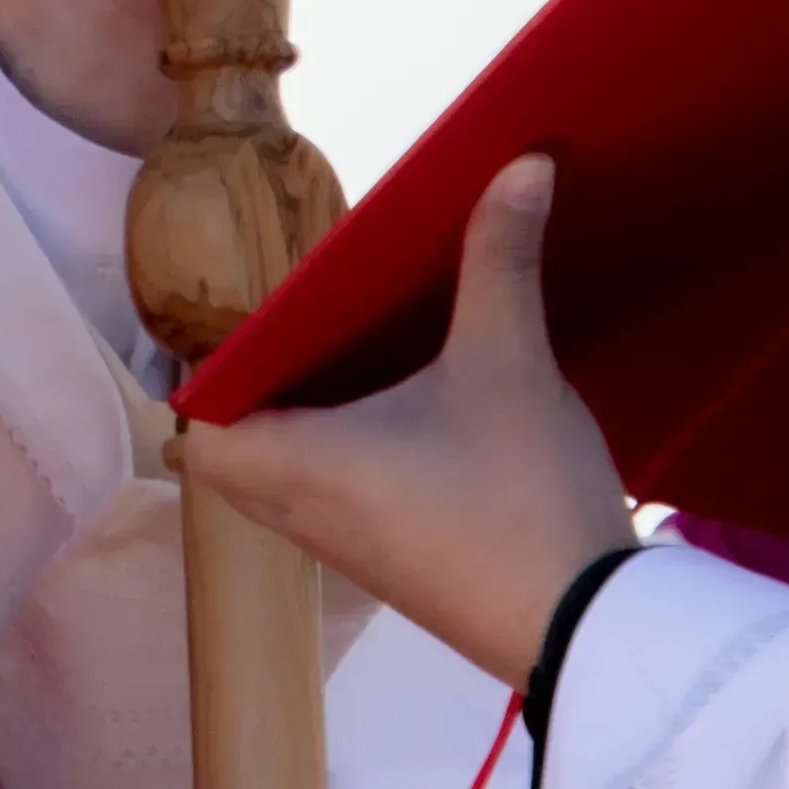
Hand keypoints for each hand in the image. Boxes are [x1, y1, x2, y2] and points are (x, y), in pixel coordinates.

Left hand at [184, 157, 635, 681]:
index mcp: (301, 466)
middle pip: (241, 461)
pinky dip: (352, 464)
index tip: (244, 330)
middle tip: (305, 332)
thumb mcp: (508, 360)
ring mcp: (354, 555)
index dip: (205, 388)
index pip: (201, 438)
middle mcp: (309, 517)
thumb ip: (500, 258)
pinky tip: (411, 418)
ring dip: (310, 432)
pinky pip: (342, 509)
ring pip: (293, 487)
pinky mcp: (400, 574)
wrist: (588, 627)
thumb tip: (521, 161)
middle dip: (261, 398)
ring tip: (356, 362)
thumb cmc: (518, 491)